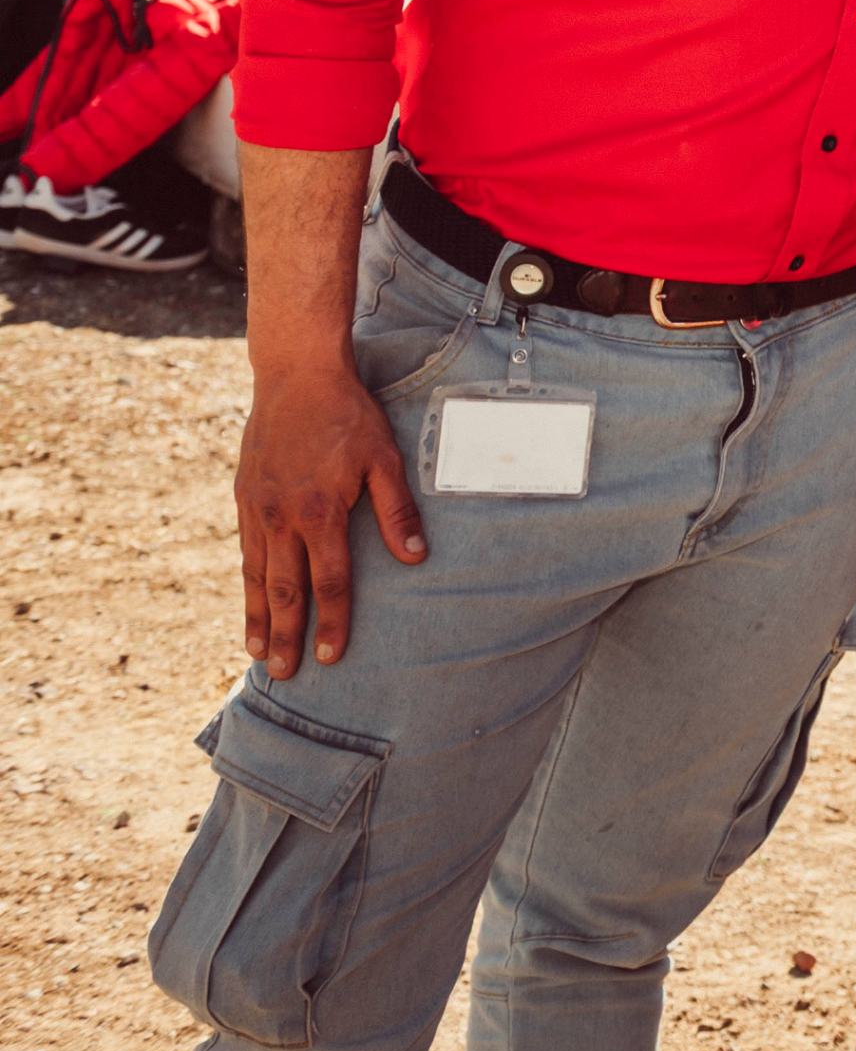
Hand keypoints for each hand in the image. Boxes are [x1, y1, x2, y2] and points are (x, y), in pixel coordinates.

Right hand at [236, 358, 425, 678]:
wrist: (295, 376)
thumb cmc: (349, 416)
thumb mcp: (384, 457)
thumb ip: (396, 508)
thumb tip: (415, 555)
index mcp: (320, 511)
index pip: (330, 581)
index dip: (334, 621)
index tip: (334, 656)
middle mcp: (282, 518)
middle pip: (286, 590)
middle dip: (286, 635)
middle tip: (285, 674)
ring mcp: (257, 510)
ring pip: (257, 576)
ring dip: (258, 618)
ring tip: (257, 654)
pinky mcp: (244, 499)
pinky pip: (246, 553)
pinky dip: (248, 584)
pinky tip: (252, 602)